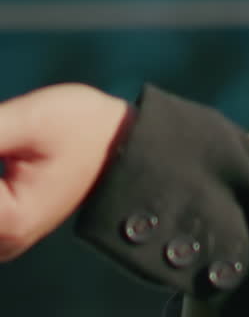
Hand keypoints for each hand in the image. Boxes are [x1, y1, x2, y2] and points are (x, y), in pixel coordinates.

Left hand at [0, 83, 130, 260]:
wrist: (124, 142)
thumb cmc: (82, 126)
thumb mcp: (29, 118)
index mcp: (10, 221)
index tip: (1, 137)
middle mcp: (4, 243)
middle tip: (6, 140)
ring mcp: (5, 241)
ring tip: (8, 145)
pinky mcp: (7, 229)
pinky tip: (6, 155)